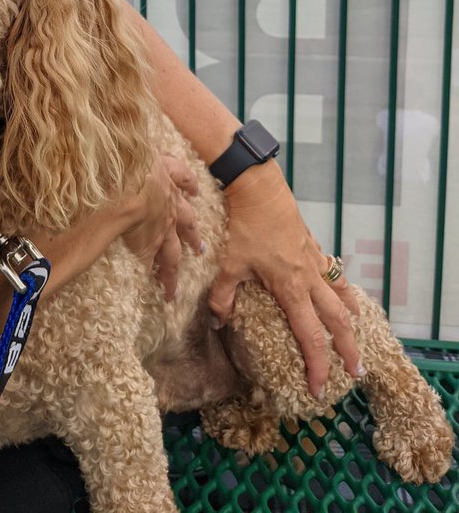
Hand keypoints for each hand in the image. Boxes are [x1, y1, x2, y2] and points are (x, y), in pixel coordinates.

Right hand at [120, 151, 201, 298]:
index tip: (194, 193)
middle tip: (200, 250)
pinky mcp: (145, 245)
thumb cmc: (135, 163)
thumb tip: (152, 149)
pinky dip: (148, 270)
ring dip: (173, 270)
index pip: (184, 182)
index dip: (189, 187)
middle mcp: (170, 210)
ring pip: (172, 254)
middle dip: (193, 238)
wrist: (129, 182)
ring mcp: (160, 230)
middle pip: (188, 226)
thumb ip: (151, 151)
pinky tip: (148, 280)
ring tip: (175, 285)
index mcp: (170, 183)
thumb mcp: (148, 150)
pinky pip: (149, 262)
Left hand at [208, 162, 362, 397]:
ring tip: (359, 337)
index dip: (317, 365)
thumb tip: (218, 322)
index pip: (311, 336)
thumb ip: (222, 297)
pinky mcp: (313, 246)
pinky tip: (342, 294)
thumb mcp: (228, 264)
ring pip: (342, 296)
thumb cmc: (244, 226)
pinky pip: (334, 274)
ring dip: (352, 319)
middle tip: (356, 373)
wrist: (259, 189)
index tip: (319, 388)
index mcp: (291, 289)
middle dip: (349, 349)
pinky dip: (343, 289)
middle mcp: (310, 279)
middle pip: (339, 321)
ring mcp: (315, 261)